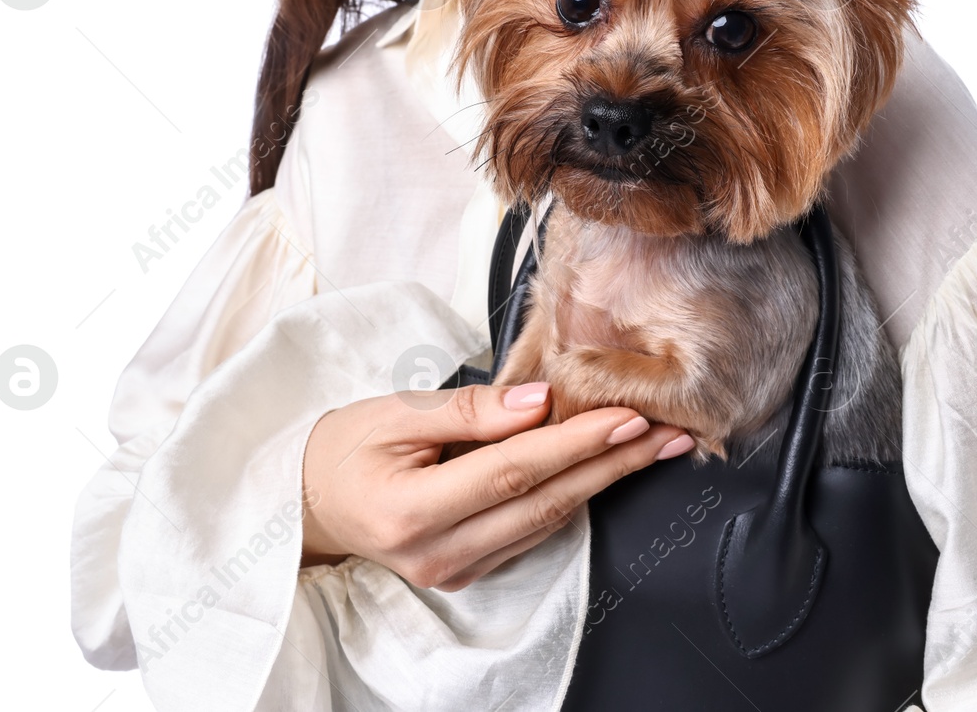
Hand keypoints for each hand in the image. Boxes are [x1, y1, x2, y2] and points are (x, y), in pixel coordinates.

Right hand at [301, 382, 693, 590]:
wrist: (307, 503)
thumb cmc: (343, 449)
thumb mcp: (394, 413)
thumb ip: (468, 410)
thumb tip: (538, 402)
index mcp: (413, 511)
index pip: (513, 471)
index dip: (576, 442)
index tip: (628, 415)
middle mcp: (439, 553)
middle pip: (545, 502)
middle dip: (614, 464)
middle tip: (670, 435)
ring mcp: (455, 572)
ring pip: (547, 521)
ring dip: (605, 481)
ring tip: (653, 448)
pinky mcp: (467, 574)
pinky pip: (531, 533)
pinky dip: (572, 498)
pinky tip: (605, 471)